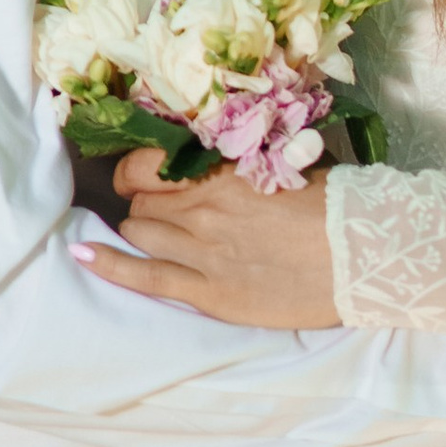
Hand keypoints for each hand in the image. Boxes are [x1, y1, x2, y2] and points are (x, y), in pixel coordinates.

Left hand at [74, 146, 339, 328]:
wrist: (364, 256)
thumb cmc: (336, 206)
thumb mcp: (289, 164)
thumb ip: (245, 161)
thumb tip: (219, 152)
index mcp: (222, 171)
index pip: (148, 162)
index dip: (138, 169)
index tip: (143, 175)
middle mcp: (202, 207)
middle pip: (142, 201)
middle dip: (145, 203)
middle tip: (161, 210)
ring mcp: (202, 252)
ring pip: (139, 232)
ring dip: (139, 230)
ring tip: (149, 234)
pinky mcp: (210, 294)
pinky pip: (145, 277)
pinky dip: (109, 265)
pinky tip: (81, 257)